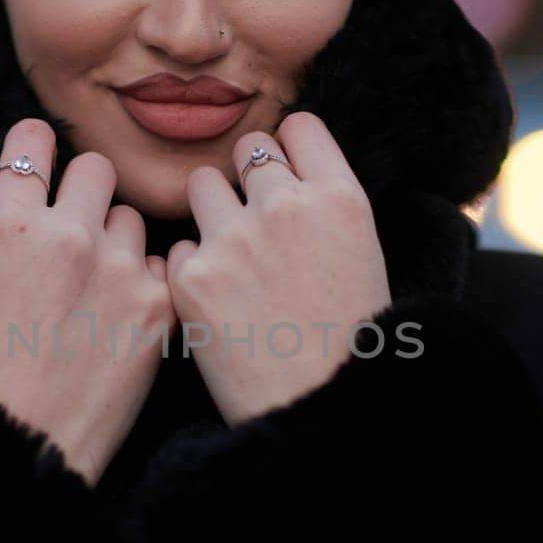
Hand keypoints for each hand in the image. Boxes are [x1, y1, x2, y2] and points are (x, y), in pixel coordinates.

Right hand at [0, 119, 176, 485]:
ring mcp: (119, 267)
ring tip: (97, 290)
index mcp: (9, 225)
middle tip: (78, 225)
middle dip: (86, 190)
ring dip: (117, 241)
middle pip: (96, 168)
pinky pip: (160, 263)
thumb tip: (22, 197)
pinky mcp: (159, 303)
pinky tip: (121, 316)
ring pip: (131, 219)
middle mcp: (68, 234)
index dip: (37, 144)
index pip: (33, 141)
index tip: (43, 155)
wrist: (28, 439)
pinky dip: (144, 282)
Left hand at [165, 112, 391, 427]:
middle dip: (248, 179)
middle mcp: (285, 206)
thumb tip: (291, 175)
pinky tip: (218, 307)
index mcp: (339, 198)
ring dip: (212, 212)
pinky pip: (179, 248)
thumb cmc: (349, 346)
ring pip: (203, 186)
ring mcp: (233, 239)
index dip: (288, 150)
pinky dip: (192, 270)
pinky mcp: (190, 278)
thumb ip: (325, 209)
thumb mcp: (363, 259)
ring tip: (233, 262)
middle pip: (248, 151)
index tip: (285, 174)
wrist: (317, 413)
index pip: (298, 128)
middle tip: (256, 224)